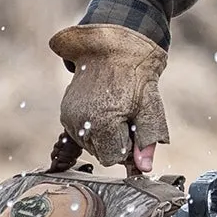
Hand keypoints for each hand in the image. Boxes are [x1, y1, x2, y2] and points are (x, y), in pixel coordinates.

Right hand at [48, 24, 169, 169]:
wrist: (115, 47)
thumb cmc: (136, 77)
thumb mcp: (150, 108)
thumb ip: (146, 141)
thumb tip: (143, 169)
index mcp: (102, 123)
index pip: (113, 158)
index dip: (127, 146)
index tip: (133, 126)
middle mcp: (80, 122)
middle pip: (100, 153)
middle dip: (115, 140)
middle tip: (125, 115)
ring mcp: (69, 116)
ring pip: (90, 144)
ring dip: (104, 134)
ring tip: (114, 109)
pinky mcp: (65, 110)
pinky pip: (80, 133)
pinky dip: (93, 126)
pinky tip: (102, 109)